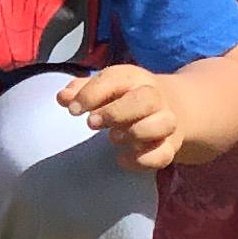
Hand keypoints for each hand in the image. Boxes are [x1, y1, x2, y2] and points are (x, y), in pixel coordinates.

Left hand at [60, 63, 197, 171]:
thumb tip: (63, 97)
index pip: (116, 78)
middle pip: (146, 99)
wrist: (174, 106)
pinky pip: (164, 154)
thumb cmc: (127, 97)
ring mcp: (166, 121)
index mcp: (135, 79)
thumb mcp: (107, 87)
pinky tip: (122, 158)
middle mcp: (155, 97)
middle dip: (116, 112)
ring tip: (113, 137)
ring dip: (137, 132)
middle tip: (91, 123)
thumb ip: (82, 91)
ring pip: (164, 123)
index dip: (91, 93)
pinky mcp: (170, 145)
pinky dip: (143, 159)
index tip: (73, 110)